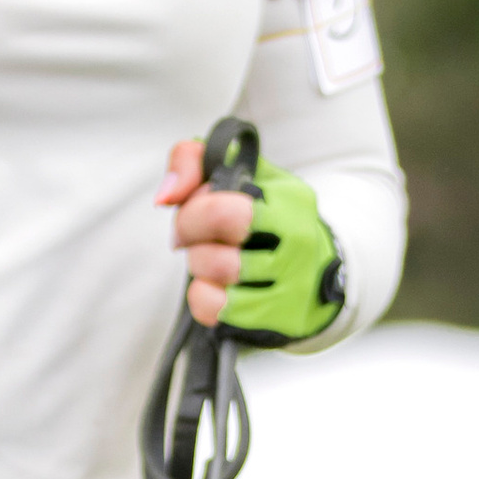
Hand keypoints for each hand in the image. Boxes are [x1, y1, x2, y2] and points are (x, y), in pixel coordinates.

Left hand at [156, 146, 344, 343]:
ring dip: (198, 265)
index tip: (193, 211)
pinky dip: (202, 296)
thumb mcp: (237, 172)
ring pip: (215, 274)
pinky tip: (216, 287)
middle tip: (191, 238)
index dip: (193, 211)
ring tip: (210, 259)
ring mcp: (291, 284)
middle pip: (217, 245)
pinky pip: (214, 307)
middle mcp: (298, 241)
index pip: (221, 209)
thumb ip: (191, 160)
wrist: (312, 274)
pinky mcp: (277, 318)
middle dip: (191, 239)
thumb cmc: (264, 220)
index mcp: (290, 199)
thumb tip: (166, 196)